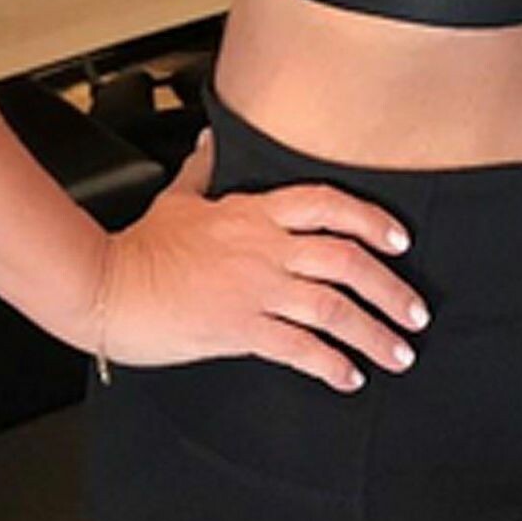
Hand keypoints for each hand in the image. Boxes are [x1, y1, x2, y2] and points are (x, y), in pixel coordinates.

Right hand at [99, 128, 429, 391]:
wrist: (106, 286)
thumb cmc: (140, 246)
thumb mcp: (179, 198)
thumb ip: (204, 170)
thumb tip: (210, 142)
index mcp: (254, 212)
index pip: (328, 204)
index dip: (371, 219)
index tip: (401, 241)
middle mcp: (264, 248)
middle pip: (346, 260)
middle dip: (389, 288)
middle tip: (415, 313)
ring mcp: (254, 288)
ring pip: (332, 307)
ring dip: (373, 332)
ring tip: (399, 354)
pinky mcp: (239, 329)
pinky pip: (298, 347)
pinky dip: (330, 364)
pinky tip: (349, 378)